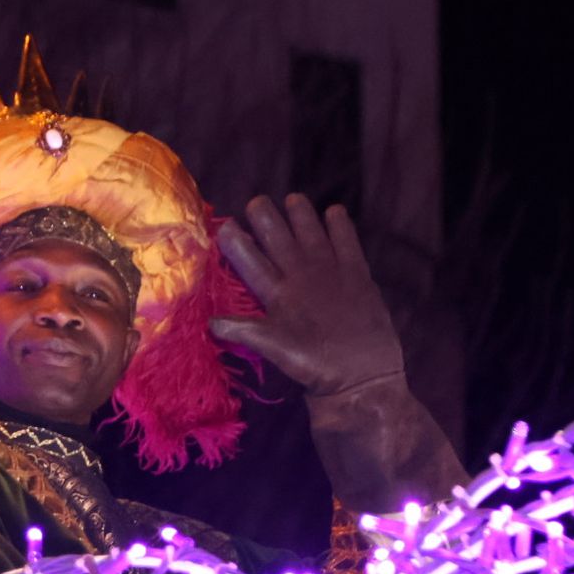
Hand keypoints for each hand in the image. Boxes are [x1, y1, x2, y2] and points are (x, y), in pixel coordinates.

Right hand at [210, 194, 402, 395]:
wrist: (363, 375)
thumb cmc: (315, 366)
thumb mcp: (274, 350)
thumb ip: (244, 331)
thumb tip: (210, 322)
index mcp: (280, 295)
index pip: (251, 263)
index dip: (237, 243)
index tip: (225, 225)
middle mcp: (303, 276)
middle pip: (279, 240)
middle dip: (266, 218)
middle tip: (256, 201)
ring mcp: (332, 272)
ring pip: (311, 234)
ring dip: (301, 216)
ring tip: (293, 198)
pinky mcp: (358, 275)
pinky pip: (347, 243)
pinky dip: (340, 227)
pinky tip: (335, 212)